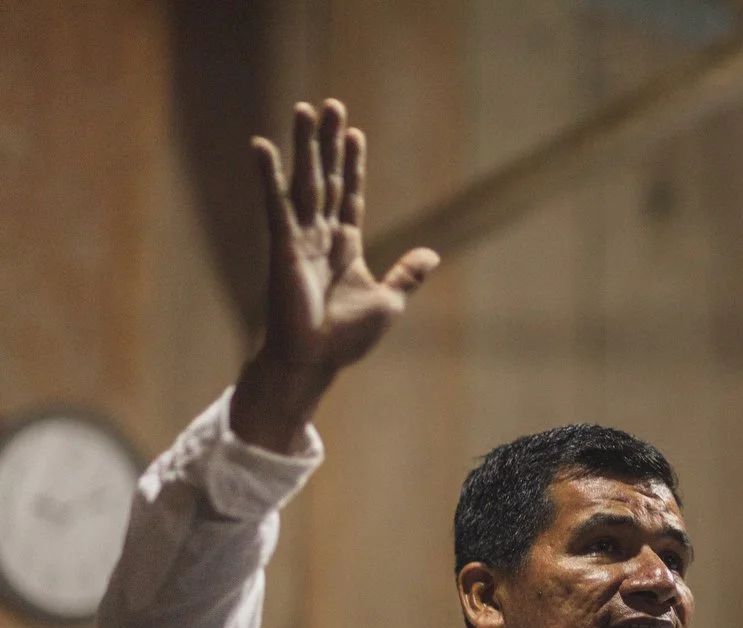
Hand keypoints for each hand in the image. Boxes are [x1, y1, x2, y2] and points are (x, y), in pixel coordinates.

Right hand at [231, 99, 439, 451]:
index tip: (355, 132)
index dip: (353, 163)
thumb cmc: (346, 338)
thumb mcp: (388, 301)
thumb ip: (408, 274)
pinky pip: (275, 205)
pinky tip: (261, 146)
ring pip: (305, 182)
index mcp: (345, 246)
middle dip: (328, 142)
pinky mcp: (282, 247)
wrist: (315, 361)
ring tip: (304, 108)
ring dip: (304, 146)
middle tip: (329, 104)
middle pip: (327, 178)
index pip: (350, 194)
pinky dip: (268, 175)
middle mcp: (320, 236)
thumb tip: (432, 253)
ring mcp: (300, 238)